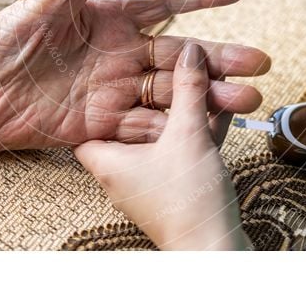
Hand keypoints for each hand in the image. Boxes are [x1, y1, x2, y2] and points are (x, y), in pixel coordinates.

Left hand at [0, 0, 269, 156]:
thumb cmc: (2, 41)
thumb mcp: (41, 4)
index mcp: (108, 18)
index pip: (163, 2)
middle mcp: (119, 53)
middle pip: (180, 56)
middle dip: (220, 58)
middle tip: (258, 62)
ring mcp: (114, 89)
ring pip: (171, 93)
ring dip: (208, 97)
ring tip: (246, 99)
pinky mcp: (102, 123)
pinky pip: (145, 127)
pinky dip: (174, 129)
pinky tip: (204, 131)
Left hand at [75, 43, 249, 250]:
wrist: (214, 254)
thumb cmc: (188, 203)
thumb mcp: (187, 135)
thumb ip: (188, 90)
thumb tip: (189, 52)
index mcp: (106, 158)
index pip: (84, 122)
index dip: (96, 95)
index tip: (109, 70)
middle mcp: (122, 169)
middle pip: (134, 118)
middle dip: (158, 92)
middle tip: (170, 65)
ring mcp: (149, 178)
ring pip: (164, 131)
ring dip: (186, 107)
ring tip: (207, 80)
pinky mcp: (175, 186)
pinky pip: (183, 146)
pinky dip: (199, 127)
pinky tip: (221, 108)